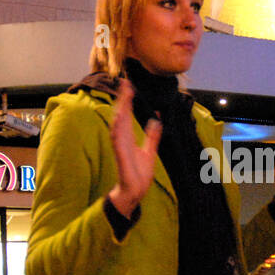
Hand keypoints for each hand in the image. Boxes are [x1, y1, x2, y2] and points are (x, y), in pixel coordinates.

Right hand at [107, 80, 160, 217]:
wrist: (136, 191)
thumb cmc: (139, 173)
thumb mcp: (150, 151)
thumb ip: (152, 136)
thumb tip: (156, 120)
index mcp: (128, 137)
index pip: (127, 114)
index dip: (128, 100)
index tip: (129, 85)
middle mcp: (122, 139)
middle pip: (121, 115)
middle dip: (122, 99)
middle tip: (125, 83)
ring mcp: (120, 146)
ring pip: (118, 124)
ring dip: (119, 109)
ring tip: (123, 95)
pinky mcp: (120, 155)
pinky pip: (117, 139)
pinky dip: (118, 127)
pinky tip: (119, 117)